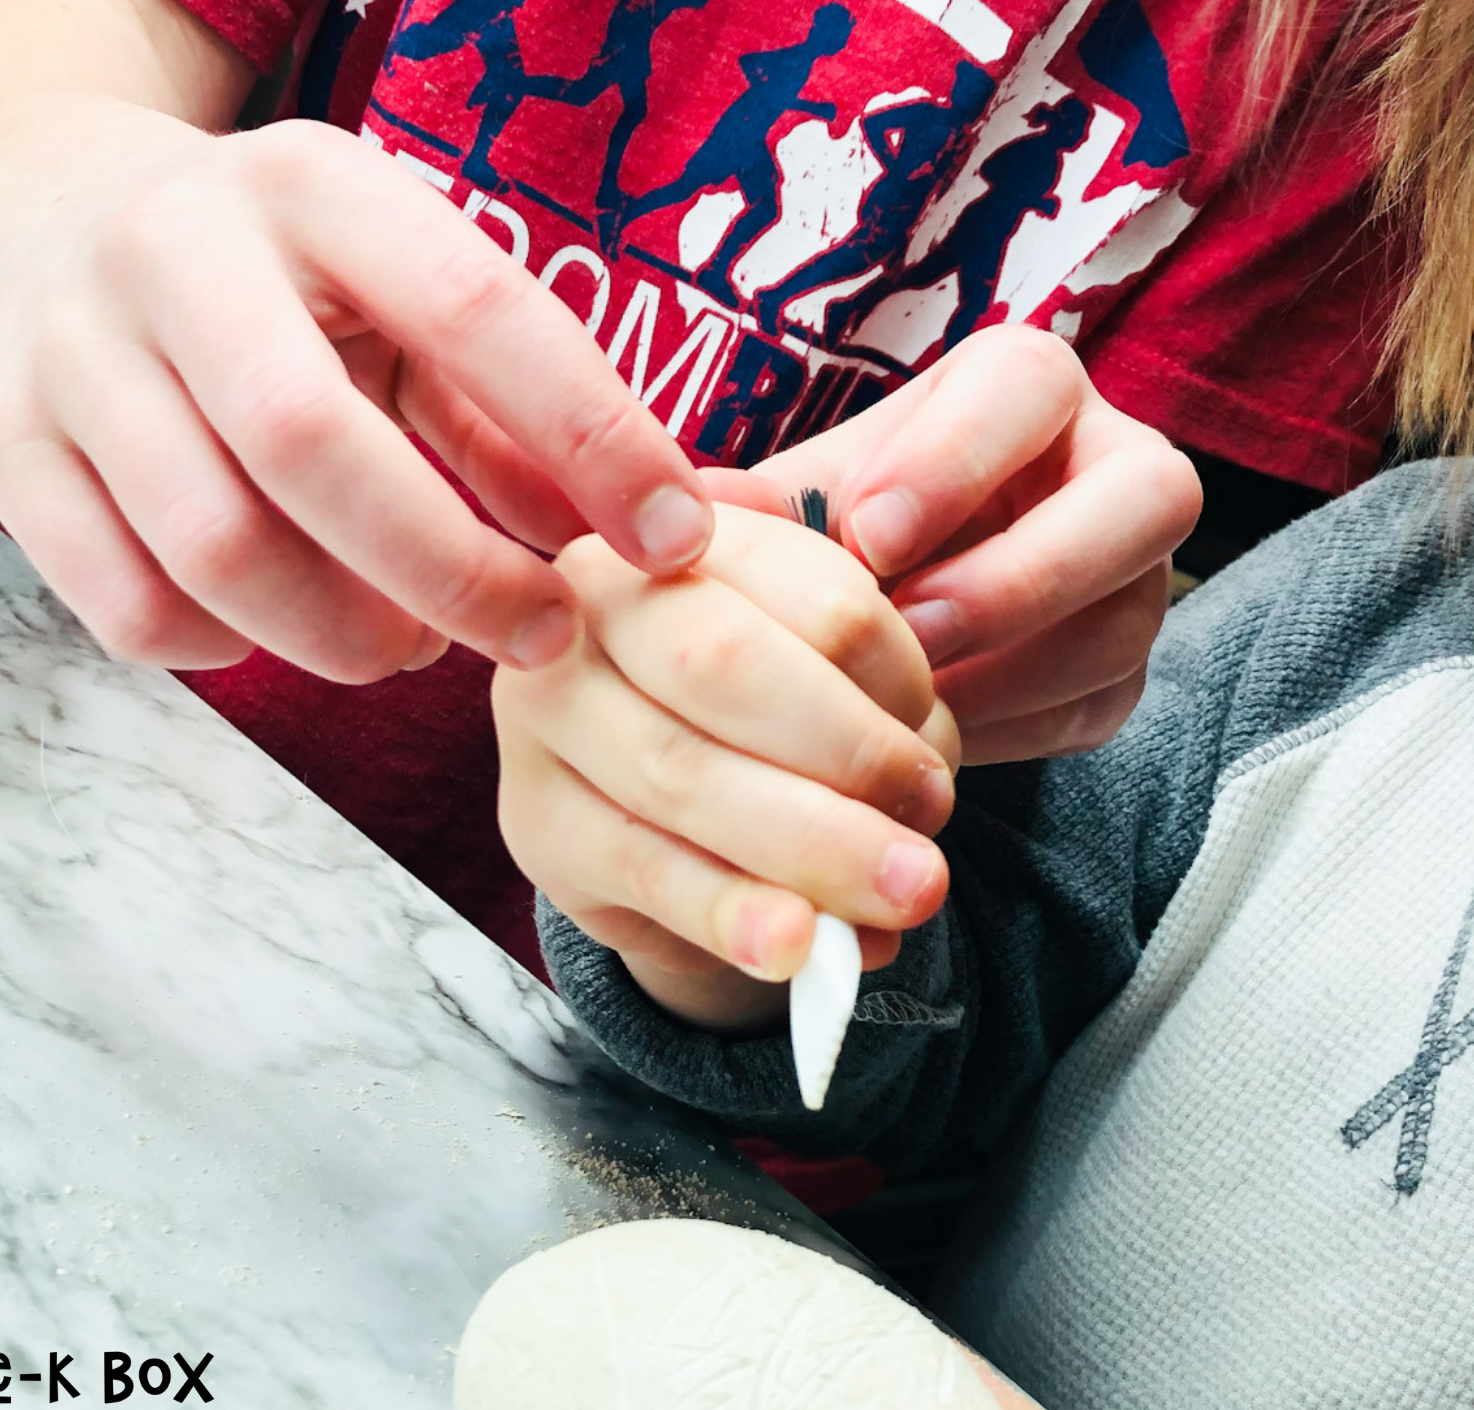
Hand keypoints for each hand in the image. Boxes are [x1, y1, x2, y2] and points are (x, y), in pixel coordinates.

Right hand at [0, 119, 712, 682]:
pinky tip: (281, 631)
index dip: (589, 436)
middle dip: (453, 572)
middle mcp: (174, 248)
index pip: (472, 308)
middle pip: (312, 445)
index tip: (672, 538)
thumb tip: (661, 536)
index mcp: (314, 187)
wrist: (58, 213)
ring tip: (410, 645)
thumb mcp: (411, 300)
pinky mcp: (4, 442)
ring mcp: (69, 346)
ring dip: (342, 634)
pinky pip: (126, 605)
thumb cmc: (291, 284)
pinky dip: (227, 651)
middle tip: (537, 635)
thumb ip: (525, 417)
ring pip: (212, 546)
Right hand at [493, 504, 959, 1031]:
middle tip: (934, 822)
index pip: (814, 594)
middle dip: (853, 757)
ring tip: (906, 896)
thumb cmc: (761, 705)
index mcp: (687, 528)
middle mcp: (591, 595)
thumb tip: (920, 799)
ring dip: (813, 846)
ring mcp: (544, 707)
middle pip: (729, 668)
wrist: (651, 789)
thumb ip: (872, 703)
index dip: (897, 679)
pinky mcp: (536, 821)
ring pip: (685, 773)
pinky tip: (797, 946)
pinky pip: (645, 868)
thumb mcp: (822, 666)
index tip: (937, 746)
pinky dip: (734, 912)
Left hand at [753, 326, 1201, 764]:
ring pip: (1121, 623)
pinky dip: (1006, 727)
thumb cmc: (853, 516)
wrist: (897, 596)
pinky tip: (926, 734)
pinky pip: (1095, 704)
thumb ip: (767, 502)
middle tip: (911, 631)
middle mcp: (1114, 466)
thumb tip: (695, 513)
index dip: (957, 462)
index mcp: (1027, 387)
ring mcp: (1134, 574)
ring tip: (899, 700)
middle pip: (1152, 497)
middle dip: (1025, 576)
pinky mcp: (1126, 667)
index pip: (1032, 388)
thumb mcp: (812, 492)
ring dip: (1005, 673)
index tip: (867, 536)